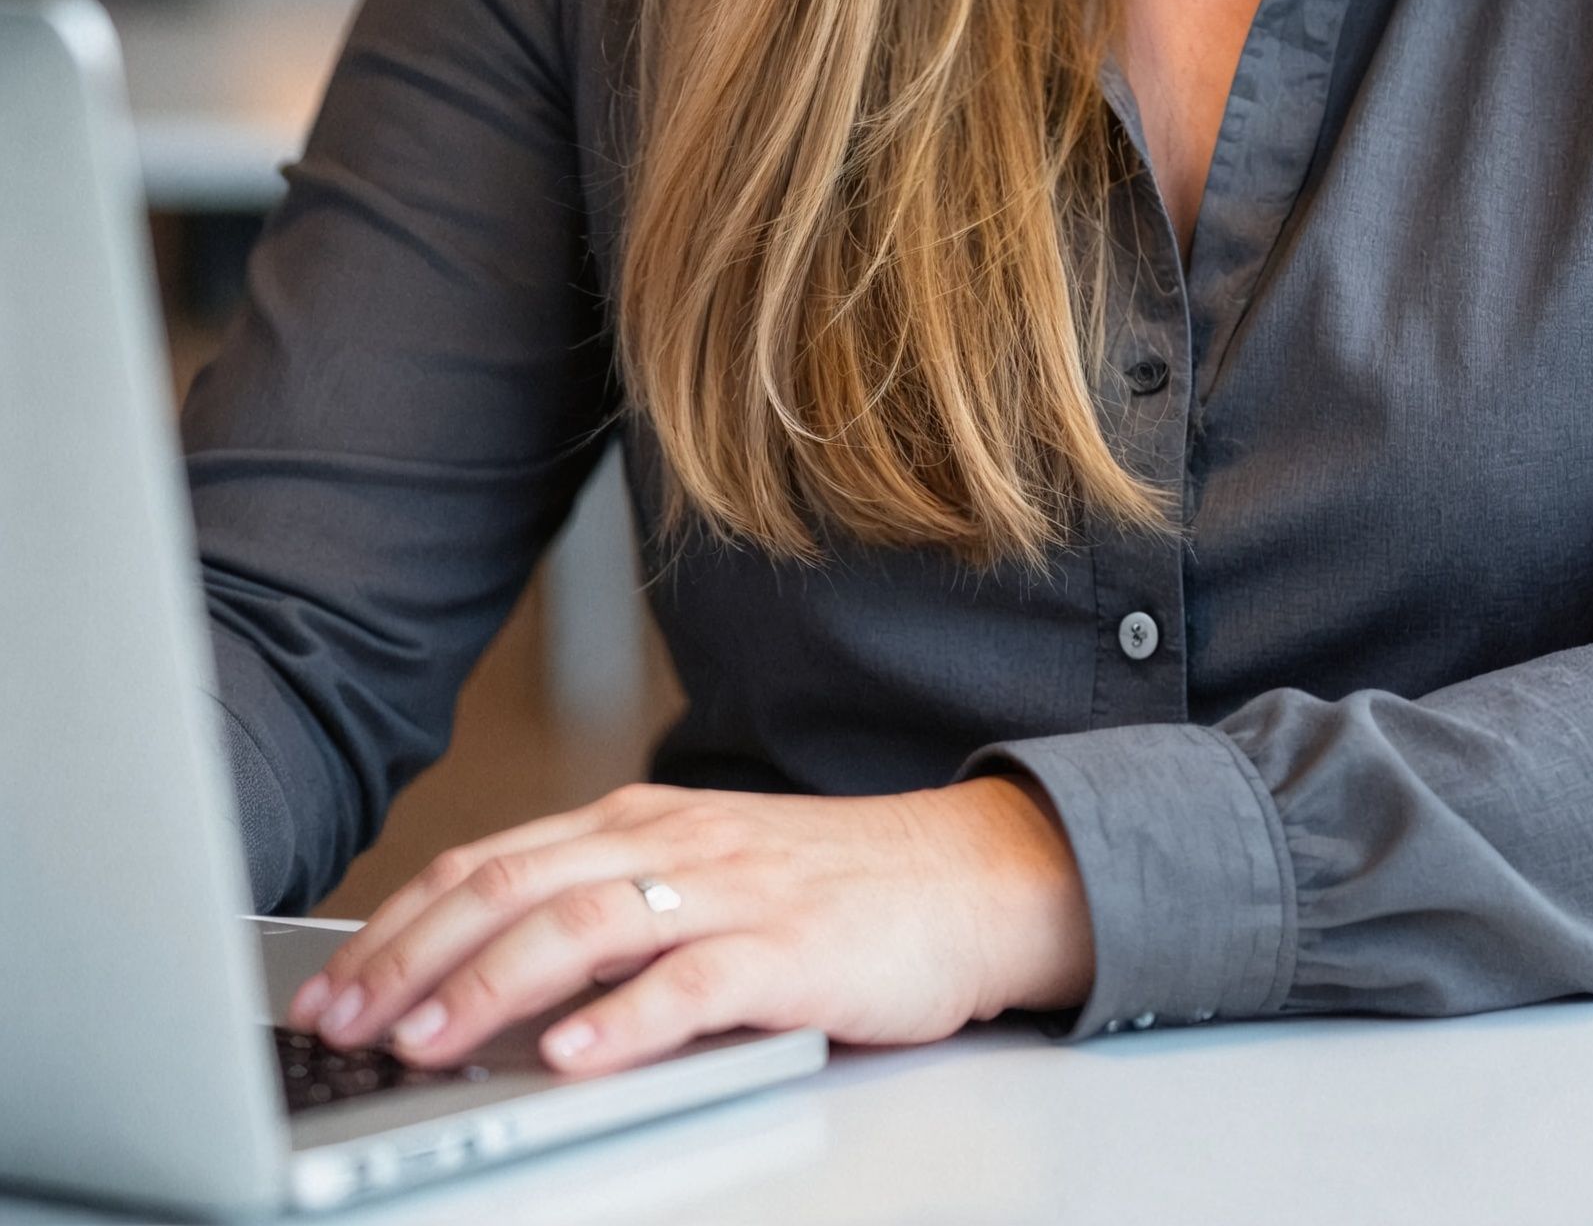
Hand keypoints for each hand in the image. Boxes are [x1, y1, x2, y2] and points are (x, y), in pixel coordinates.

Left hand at [285, 776, 1093, 1076]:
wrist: (970, 878)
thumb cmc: (829, 893)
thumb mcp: (700, 880)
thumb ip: (605, 909)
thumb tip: (477, 977)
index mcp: (643, 823)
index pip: (495, 861)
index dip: (403, 922)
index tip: (334, 986)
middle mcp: (675, 841)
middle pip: (518, 884)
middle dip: (418, 955)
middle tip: (349, 1023)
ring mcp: (734, 889)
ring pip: (587, 922)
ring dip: (493, 985)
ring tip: (429, 1042)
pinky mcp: (793, 948)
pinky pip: (694, 980)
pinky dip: (623, 1021)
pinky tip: (571, 1057)